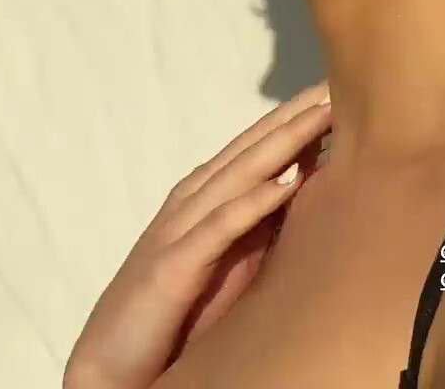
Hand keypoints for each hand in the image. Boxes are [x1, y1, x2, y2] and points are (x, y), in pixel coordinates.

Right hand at [63, 80, 330, 388]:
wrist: (108, 370)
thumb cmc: (175, 318)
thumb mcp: (230, 263)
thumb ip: (262, 224)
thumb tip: (309, 186)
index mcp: (205, 198)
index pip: (257, 147)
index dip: (295, 118)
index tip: (336, 91)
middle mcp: (192, 202)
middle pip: (252, 148)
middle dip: (295, 116)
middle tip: (335, 85)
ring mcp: (180, 230)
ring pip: (239, 174)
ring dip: (283, 142)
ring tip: (321, 116)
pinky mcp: (172, 266)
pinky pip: (220, 228)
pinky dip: (254, 201)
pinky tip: (287, 181)